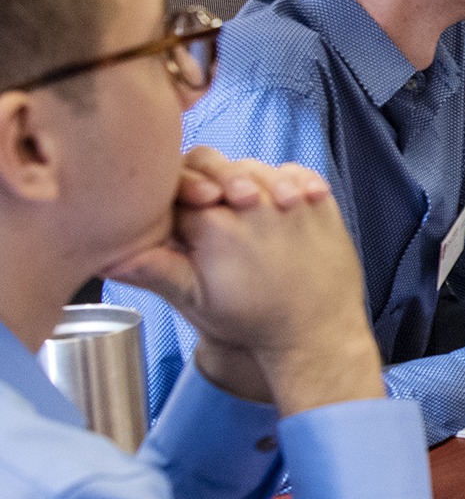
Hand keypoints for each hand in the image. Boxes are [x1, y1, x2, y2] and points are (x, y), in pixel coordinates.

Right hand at [105, 148, 382, 414]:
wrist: (315, 333)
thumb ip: (155, 269)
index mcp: (215, 225)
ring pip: (253, 165)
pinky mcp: (321, 201)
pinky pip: (295, 171)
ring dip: (244, 177)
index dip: (169, 190)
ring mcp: (290, 199)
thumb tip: (108, 256)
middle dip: (206, 175)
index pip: (177, 187)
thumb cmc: (253, 320)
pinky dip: (285, 176)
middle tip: (213, 199)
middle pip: (214, 165)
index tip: (176, 206)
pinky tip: (280, 197)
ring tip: (247, 202)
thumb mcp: (195, 299)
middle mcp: (253, 203)